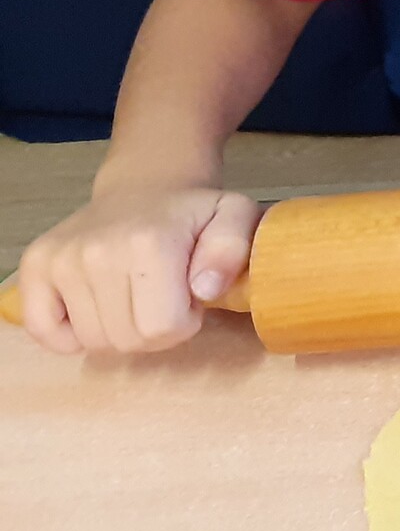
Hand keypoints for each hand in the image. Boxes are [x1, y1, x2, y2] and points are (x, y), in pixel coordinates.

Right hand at [13, 170, 260, 355]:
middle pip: (128, 340)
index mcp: (150, 243)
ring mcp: (61, 259)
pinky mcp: (35, 266)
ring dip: (121, 329)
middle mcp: (97, 251)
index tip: (189, 295)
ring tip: (137, 294)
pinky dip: (72, 334)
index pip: (163, 329)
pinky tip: (98, 307)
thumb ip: (233, 251)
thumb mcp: (234, 218)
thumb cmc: (193, 214)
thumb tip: (205, 289)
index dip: (185, 321)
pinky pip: (45, 332)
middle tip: (164, 295)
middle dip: (156, 329)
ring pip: (93, 341)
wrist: (146, 189)